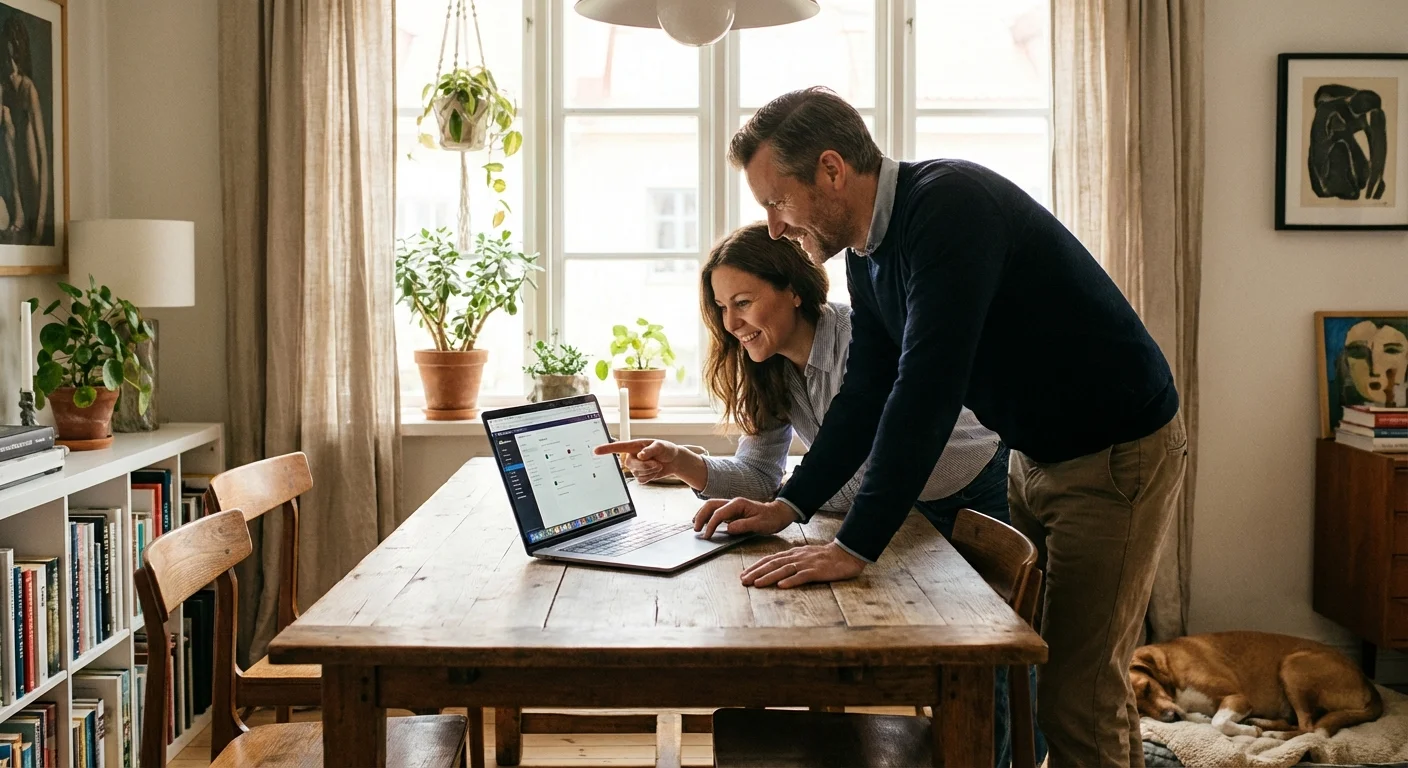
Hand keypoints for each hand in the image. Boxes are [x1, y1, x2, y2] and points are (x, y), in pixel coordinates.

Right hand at [593, 438, 705, 486]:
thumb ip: (651, 450)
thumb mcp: (661, 446)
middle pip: (631, 465)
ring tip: (657, 464)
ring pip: (638, 474)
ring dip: (650, 471)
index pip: (618, 447)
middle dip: (645, 466)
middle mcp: (631, 456)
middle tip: (657, 463)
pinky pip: (642, 480)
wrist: (673, 461)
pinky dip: (651, 477)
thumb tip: (641, 455)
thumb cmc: (666, 449)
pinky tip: (654, 471)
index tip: (596, 450)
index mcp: (634, 446)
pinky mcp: (640, 476)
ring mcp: (635, 467)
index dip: (606, 449)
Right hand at [693, 497, 796, 538]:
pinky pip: (716, 511)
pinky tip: (704, 523)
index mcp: (738, 504)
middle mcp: (733, 502)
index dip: (711, 525)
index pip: (719, 513)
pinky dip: (708, 516)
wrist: (778, 514)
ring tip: (696, 526)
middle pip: (711, 505)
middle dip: (701, 516)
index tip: (707, 536)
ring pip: (711, 506)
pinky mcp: (732, 511)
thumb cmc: (770, 519)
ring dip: (702, 514)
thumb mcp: (760, 524)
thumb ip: (743, 526)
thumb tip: (728, 529)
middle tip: (696, 530)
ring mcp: (732, 506)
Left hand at [740, 542, 865, 587]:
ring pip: (784, 570)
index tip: (743, 574)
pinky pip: (802, 576)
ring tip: (757, 584)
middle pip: (773, 564)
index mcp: (792, 554)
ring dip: (769, 577)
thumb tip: (775, 568)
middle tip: (744, 580)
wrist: (845, 554)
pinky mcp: (817, 571)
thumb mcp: (804, 556)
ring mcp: (806, 564)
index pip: (770, 559)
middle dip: (757, 572)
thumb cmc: (824, 557)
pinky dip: (791, 581)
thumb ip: (791, 560)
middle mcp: (796, 557)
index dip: (756, 567)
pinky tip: (782, 586)